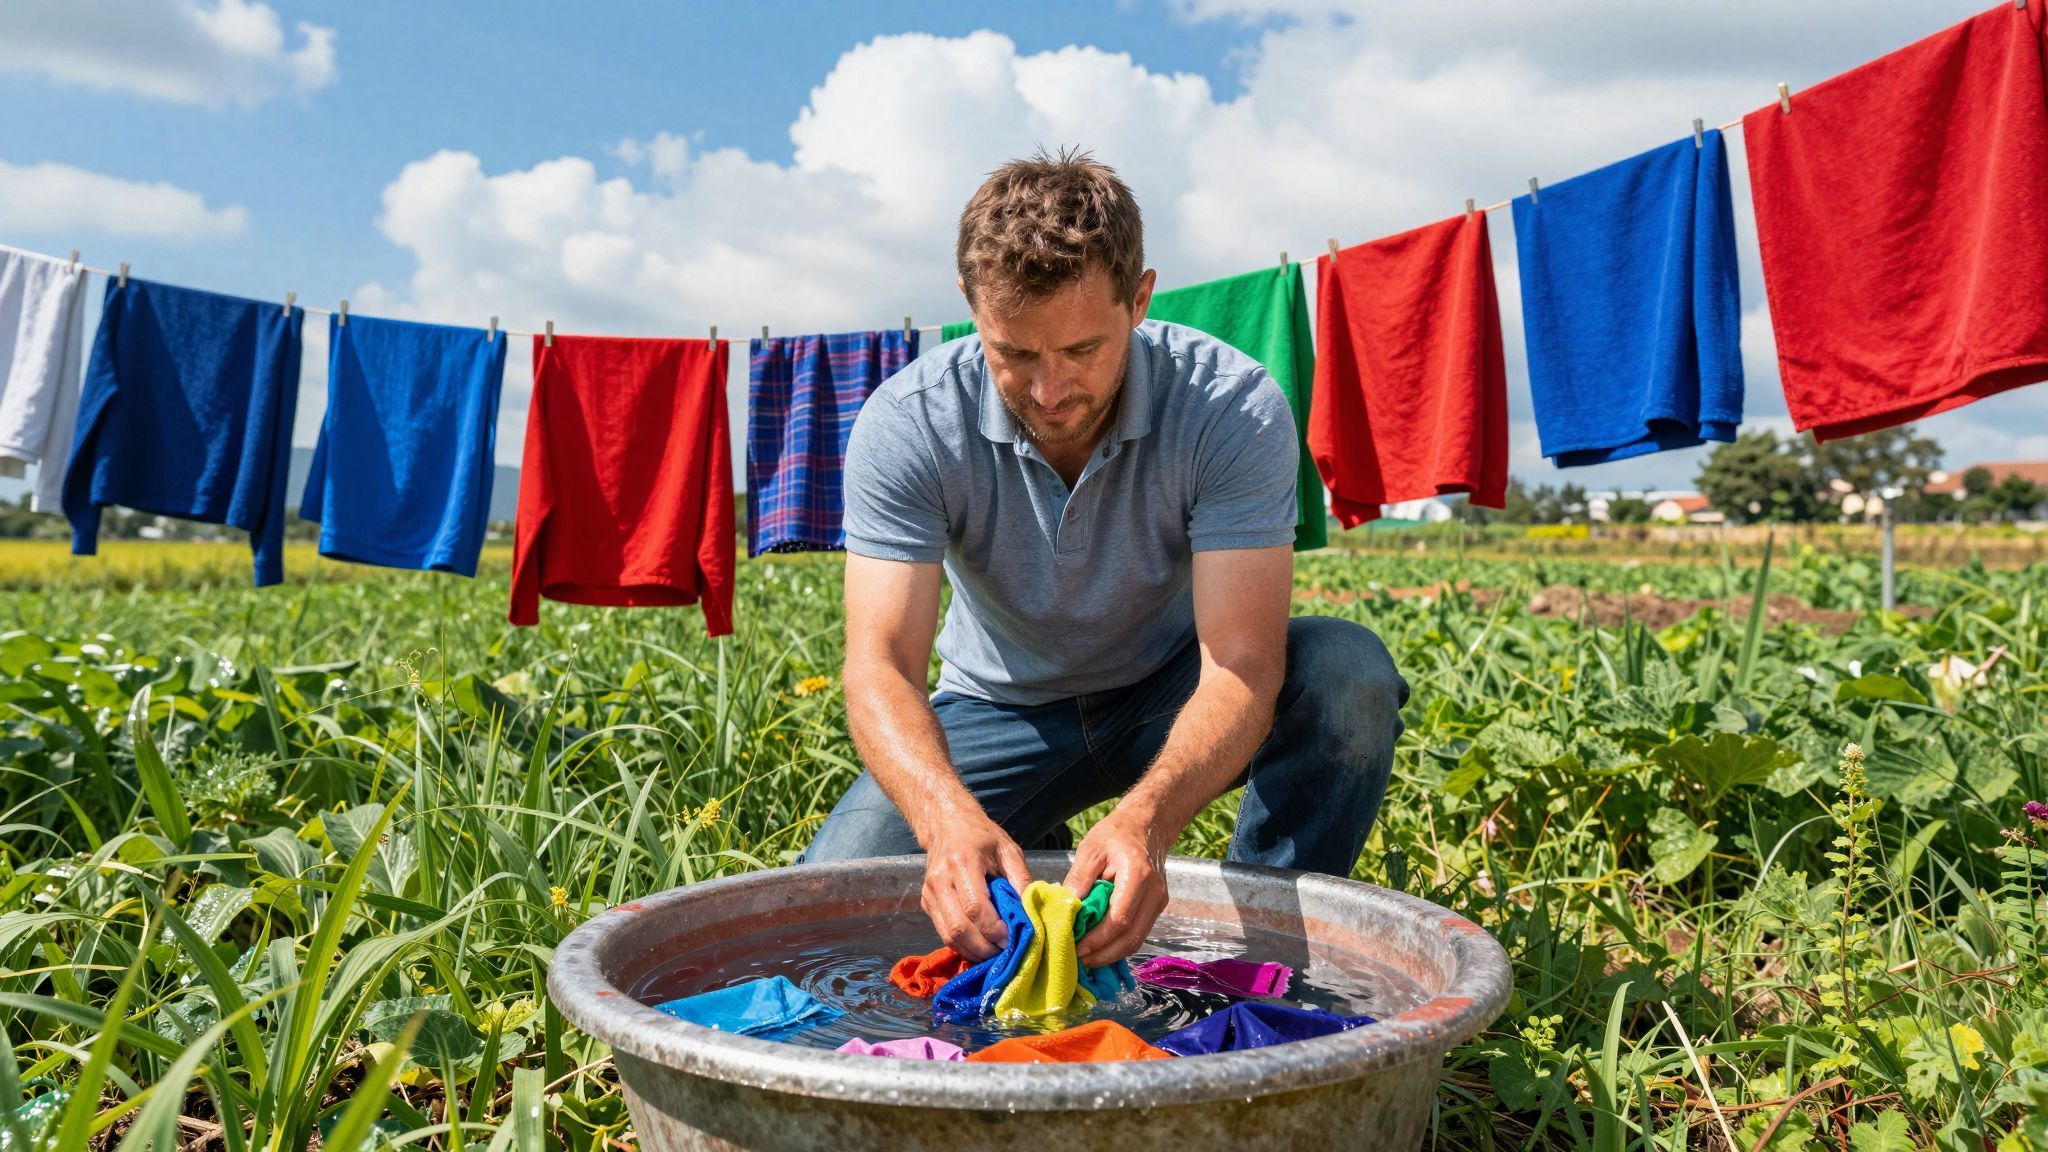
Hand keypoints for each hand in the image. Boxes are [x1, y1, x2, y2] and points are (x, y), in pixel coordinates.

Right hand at [920, 813, 1031, 961]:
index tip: (1011, 939)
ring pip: (948, 936)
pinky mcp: (926, 904)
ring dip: (973, 951)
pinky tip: (982, 945)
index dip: (994, 929)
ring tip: (995, 953)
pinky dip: (964, 945)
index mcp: (961, 862)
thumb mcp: (1009, 851)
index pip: (975, 907)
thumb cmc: (982, 836)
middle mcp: (940, 880)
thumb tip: (1032, 914)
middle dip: (984, 947)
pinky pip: (944, 933)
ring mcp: (929, 893)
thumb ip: (1021, 881)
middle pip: (958, 928)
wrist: (946, 825)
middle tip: (1006, 953)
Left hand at [1064, 807, 1172, 966]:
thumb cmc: (1117, 832)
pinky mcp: (1157, 906)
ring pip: (1137, 940)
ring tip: (1087, 958)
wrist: (1149, 823)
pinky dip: (1120, 944)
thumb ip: (1079, 878)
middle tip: (1079, 961)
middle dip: (1104, 955)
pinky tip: (1101, 947)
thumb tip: (1067, 908)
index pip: (1119, 920)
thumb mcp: (1091, 849)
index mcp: (1138, 877)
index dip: (1097, 940)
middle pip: (1131, 938)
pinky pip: (1139, 932)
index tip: (1076, 947)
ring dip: (1112, 954)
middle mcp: (1154, 894)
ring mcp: (1159, 902)